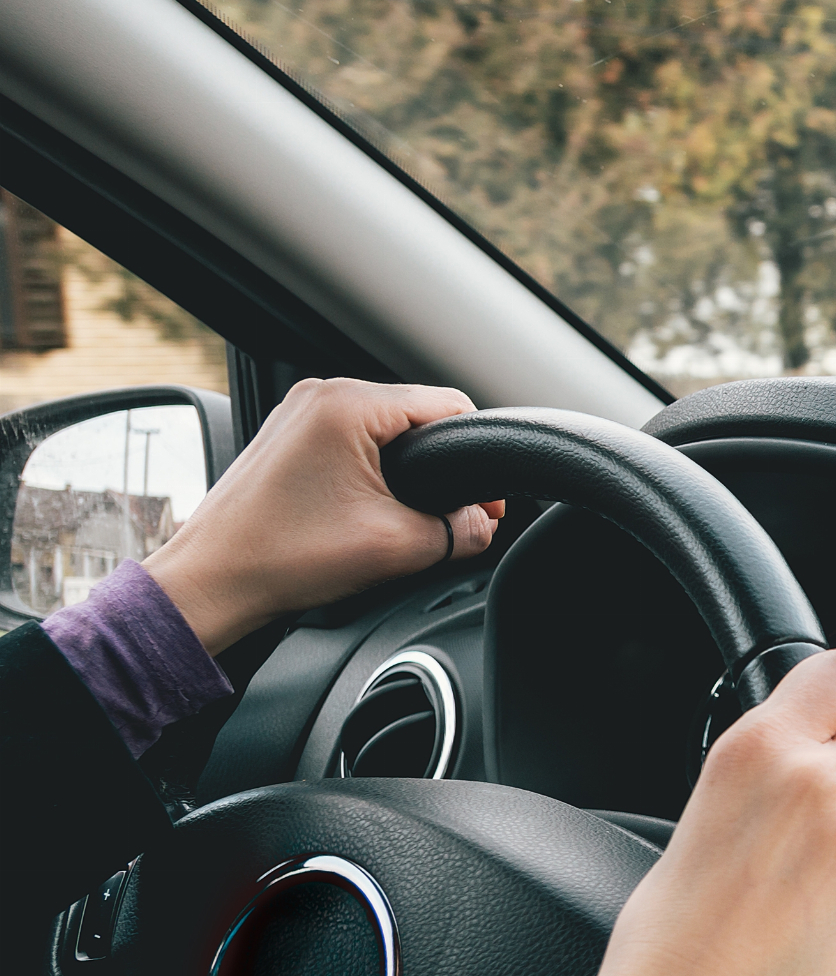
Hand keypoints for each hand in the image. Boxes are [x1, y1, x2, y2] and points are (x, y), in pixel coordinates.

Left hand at [144, 378, 505, 653]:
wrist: (211, 581)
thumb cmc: (282, 558)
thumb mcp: (395, 547)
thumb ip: (458, 531)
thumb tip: (483, 523)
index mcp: (348, 405)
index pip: (449, 406)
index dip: (477, 459)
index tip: (484, 507)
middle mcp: (322, 394)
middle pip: (418, 415)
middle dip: (443, 466)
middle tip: (453, 519)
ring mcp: (300, 411)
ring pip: (386, 427)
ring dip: (409, 468)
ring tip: (408, 516)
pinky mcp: (289, 434)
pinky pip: (352, 437)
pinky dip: (374, 468)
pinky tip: (371, 507)